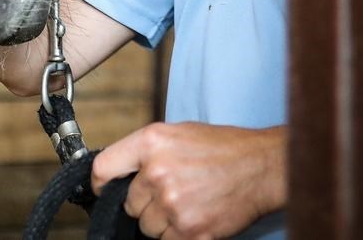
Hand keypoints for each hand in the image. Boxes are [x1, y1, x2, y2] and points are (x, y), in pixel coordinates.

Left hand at [92, 123, 284, 239]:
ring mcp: (173, 204)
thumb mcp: (179, 133)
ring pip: (147, 227)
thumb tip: (120, 174)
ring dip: (163, 221)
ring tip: (189, 202)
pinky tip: (196, 216)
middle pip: (129, 204)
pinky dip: (178, 234)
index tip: (105, 191)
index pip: (103, 169)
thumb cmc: (224, 148)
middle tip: (173, 191)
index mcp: (152, 142)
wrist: (261, 167)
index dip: (101, 184)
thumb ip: (147, 152)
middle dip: (146, 203)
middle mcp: (158, 172)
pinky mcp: (189, 230)